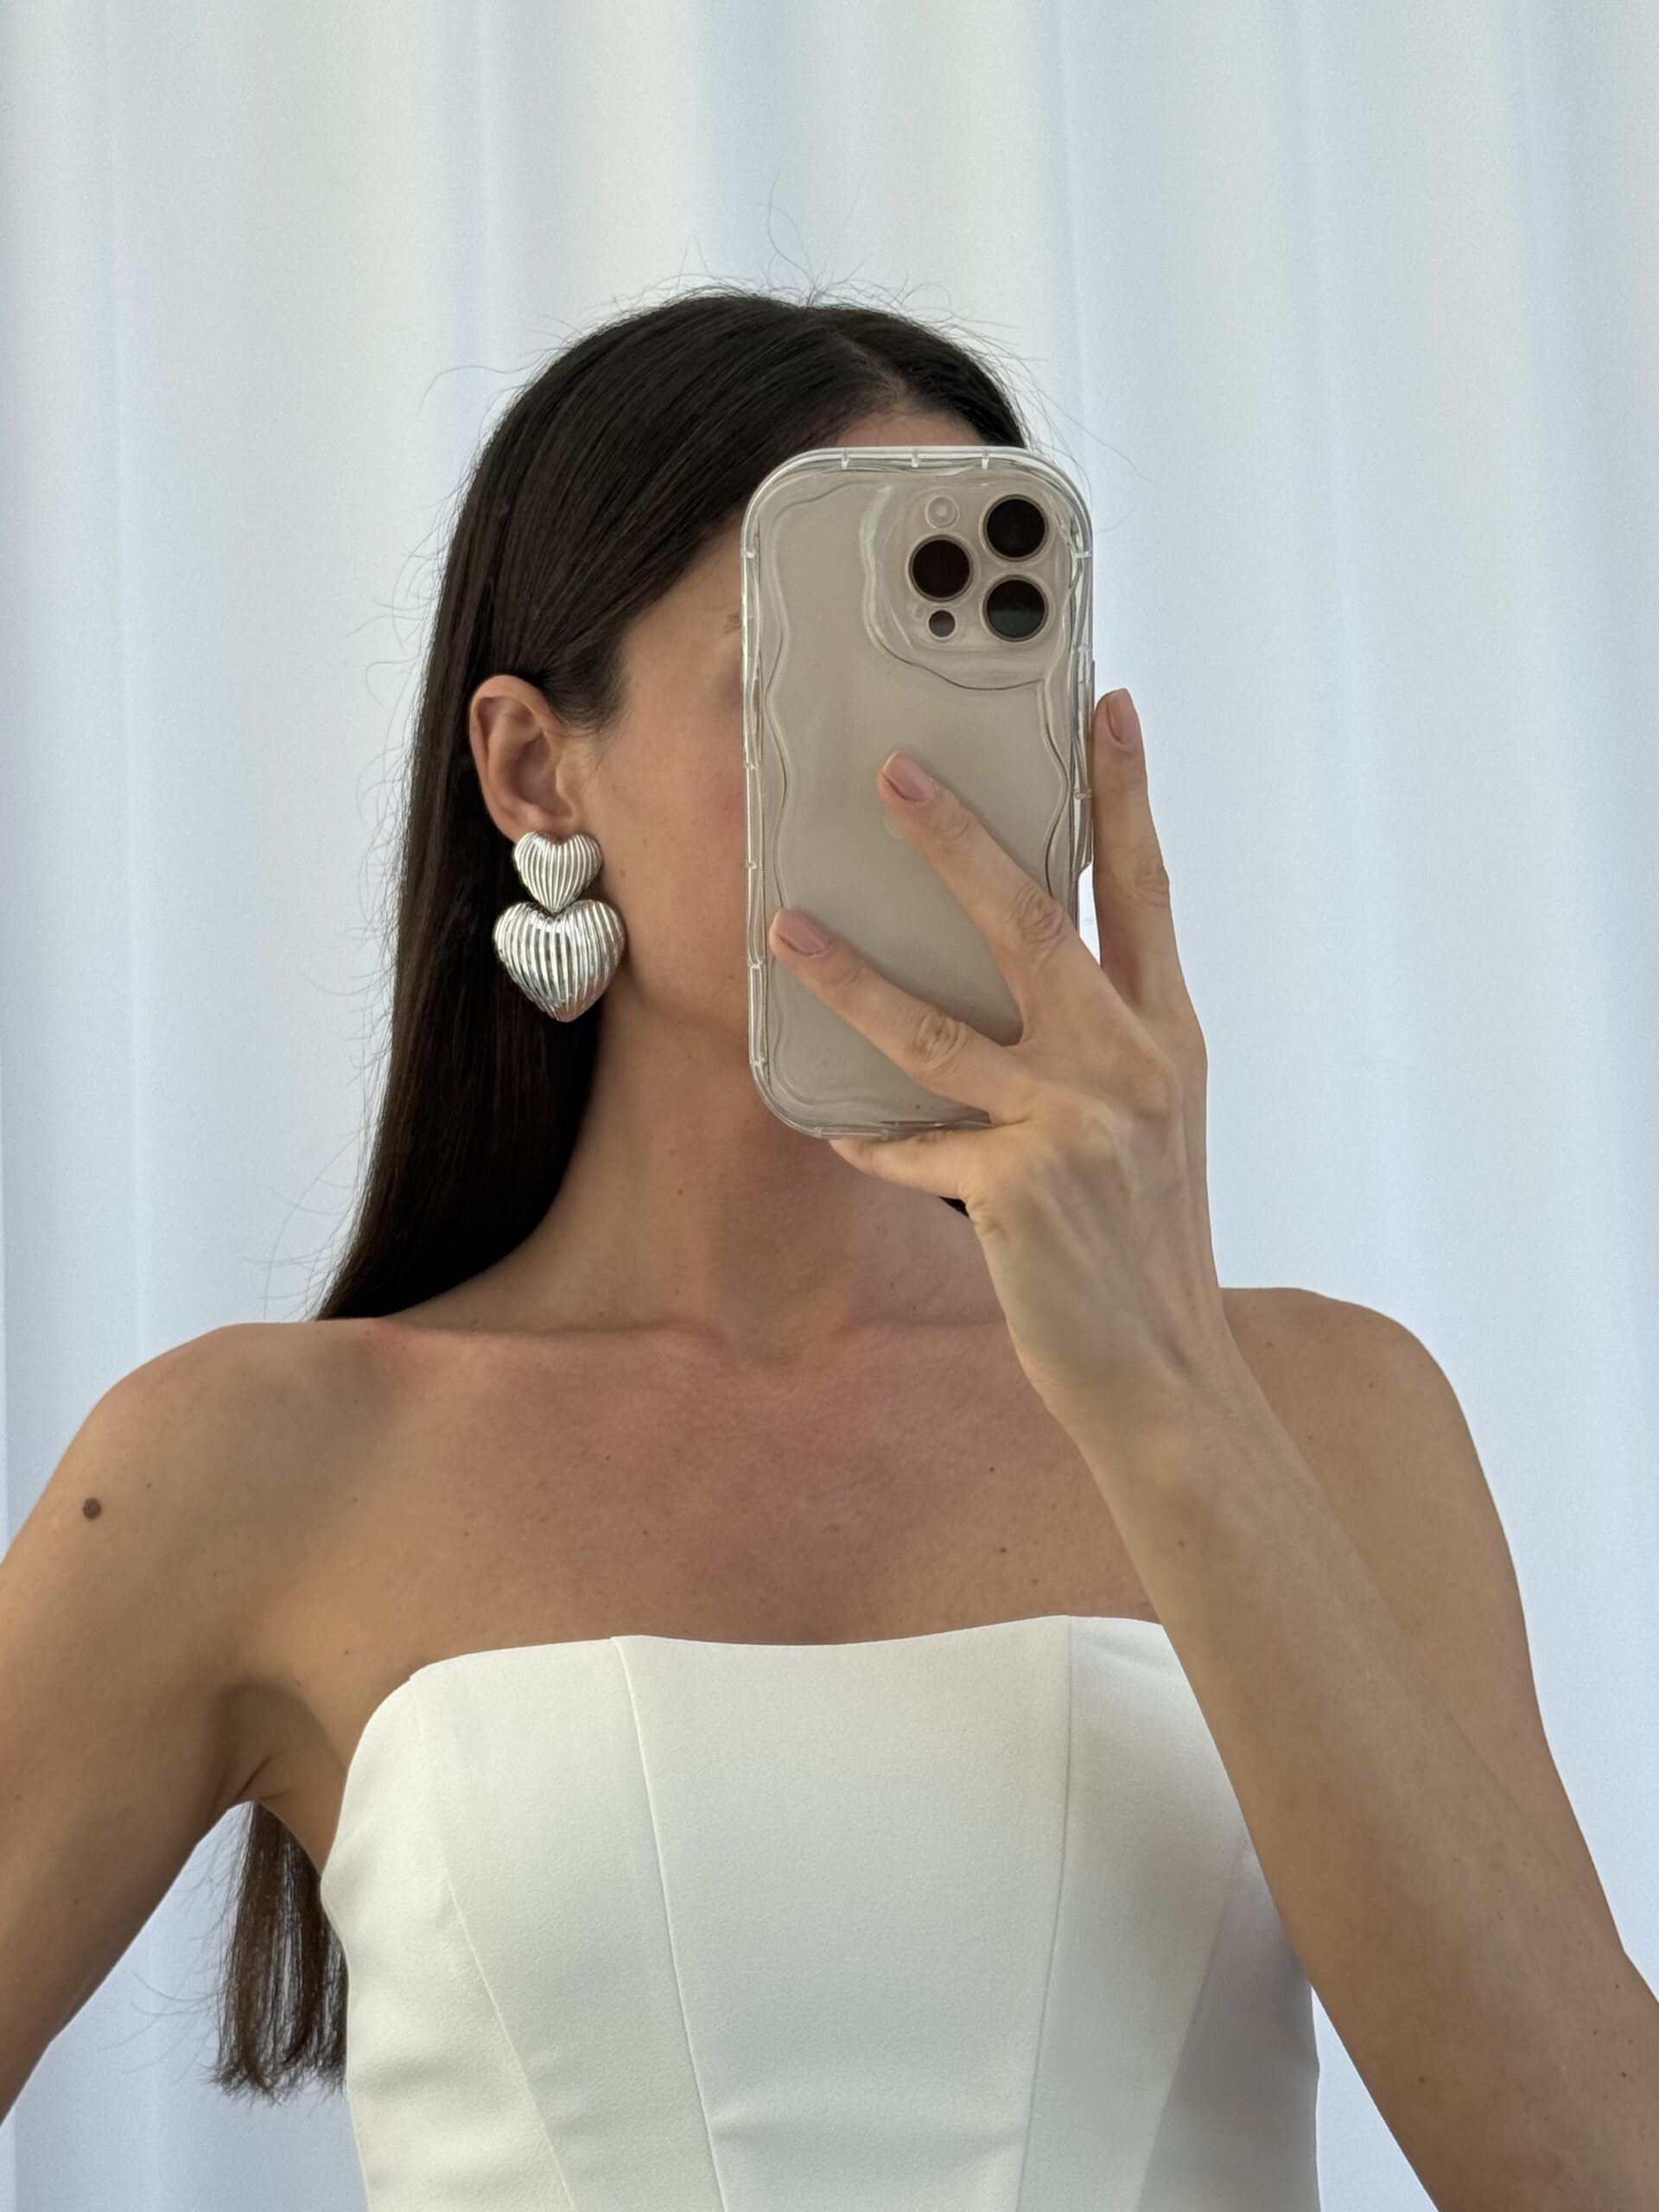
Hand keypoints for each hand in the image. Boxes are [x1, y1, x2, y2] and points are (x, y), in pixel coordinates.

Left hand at [766, 688, 1238, 1444]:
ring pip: (936, 1027)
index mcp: (1167, 1037)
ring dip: (848, 976)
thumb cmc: (1146, 1241)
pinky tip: (830, 1126)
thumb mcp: (1151, 1124)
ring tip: (781, 927)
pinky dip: (871, 1140)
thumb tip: (1023, 970)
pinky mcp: (1018, 1189)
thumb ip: (1100, 1043)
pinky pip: (915, 1144)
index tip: (1107, 703)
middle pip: (1031, 921)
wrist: (1166, 1372)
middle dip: (956, 837)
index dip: (1125, 794)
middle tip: (892, 768)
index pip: (1144, 889)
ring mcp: (1074, 1125)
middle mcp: (1130, 1064)